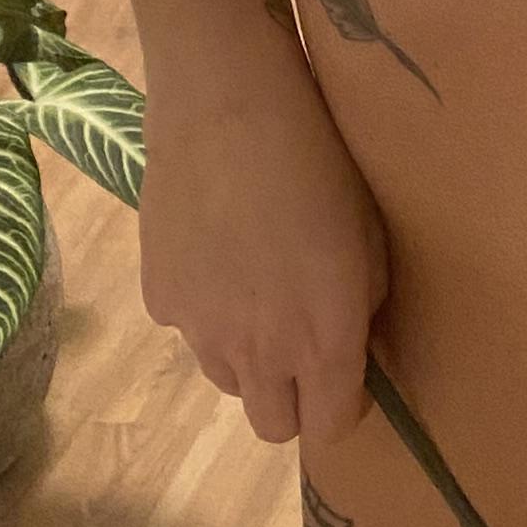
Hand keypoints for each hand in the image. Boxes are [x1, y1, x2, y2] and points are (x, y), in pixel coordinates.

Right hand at [136, 23, 388, 446]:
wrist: (226, 100)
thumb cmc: (318, 154)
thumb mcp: (369, 230)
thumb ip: (364, 302)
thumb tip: (355, 337)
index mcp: (322, 340)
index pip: (331, 427)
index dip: (343, 404)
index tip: (349, 370)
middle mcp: (258, 353)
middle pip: (273, 425)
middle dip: (293, 397)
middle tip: (302, 339)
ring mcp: (198, 330)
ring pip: (227, 380)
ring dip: (247, 353)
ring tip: (256, 281)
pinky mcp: (157, 297)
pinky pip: (188, 325)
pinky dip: (203, 304)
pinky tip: (214, 243)